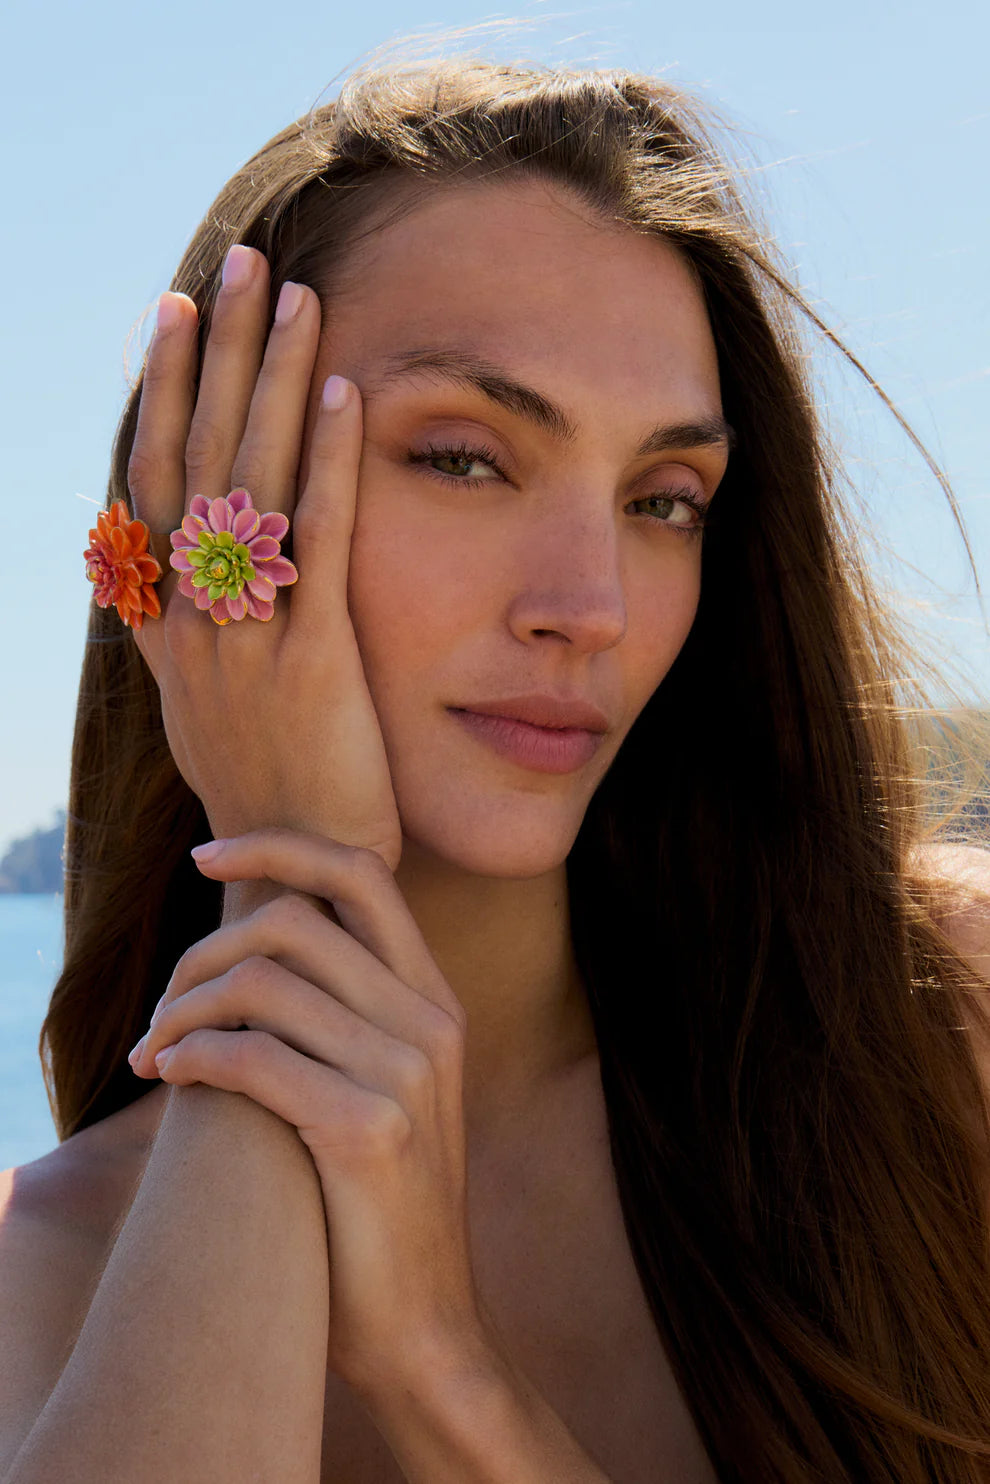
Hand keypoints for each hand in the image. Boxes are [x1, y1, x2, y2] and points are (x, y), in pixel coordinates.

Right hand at [127, 247, 401, 869]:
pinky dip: (330, 467)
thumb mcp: (210, 709)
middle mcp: (197, 620)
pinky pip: (319, 546)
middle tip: (245, 265)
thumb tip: (177, 579)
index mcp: (174, 626)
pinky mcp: (314, 662)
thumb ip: (193, 635)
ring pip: (252, 485)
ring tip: (297, 298)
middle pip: (202, 459)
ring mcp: (249, 639)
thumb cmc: (270, 794)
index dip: (167, 393)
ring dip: (273, 384)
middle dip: (221, 356)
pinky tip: (346, 396)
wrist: (296, 879)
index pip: (158, 482)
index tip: (180, 313)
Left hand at [127, 829, 496, 1399]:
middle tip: (163, 1006)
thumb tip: (253, 951)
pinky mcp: (368, 1129)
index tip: (208, 860)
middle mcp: (431, 1020)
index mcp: (436, 999)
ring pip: (263, 983)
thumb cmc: (378, 1203)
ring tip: (155, 1051)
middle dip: (203, 951)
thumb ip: (346, 1012)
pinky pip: (252, 1056)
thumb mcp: (385, 1087)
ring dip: (183, 1010)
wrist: (423, 1323)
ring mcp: (407, 1072)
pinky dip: (193, 1057)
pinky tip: (172, 1078)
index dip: (279, 847)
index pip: (363, 871)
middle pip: (294, 919)